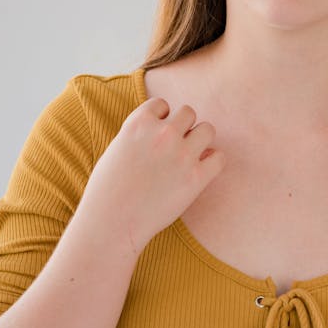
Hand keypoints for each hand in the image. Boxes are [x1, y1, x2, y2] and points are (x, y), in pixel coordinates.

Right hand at [76, 97, 224, 254]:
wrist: (112, 223)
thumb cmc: (108, 191)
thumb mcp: (116, 149)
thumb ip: (139, 134)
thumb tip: (162, 127)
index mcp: (138, 123)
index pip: (162, 104)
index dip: (161, 120)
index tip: (155, 138)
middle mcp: (162, 134)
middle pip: (189, 113)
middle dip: (183, 129)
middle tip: (173, 150)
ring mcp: (181, 154)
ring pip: (207, 130)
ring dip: (200, 141)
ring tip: (188, 159)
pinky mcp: (196, 177)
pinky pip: (219, 157)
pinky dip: (213, 162)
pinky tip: (200, 172)